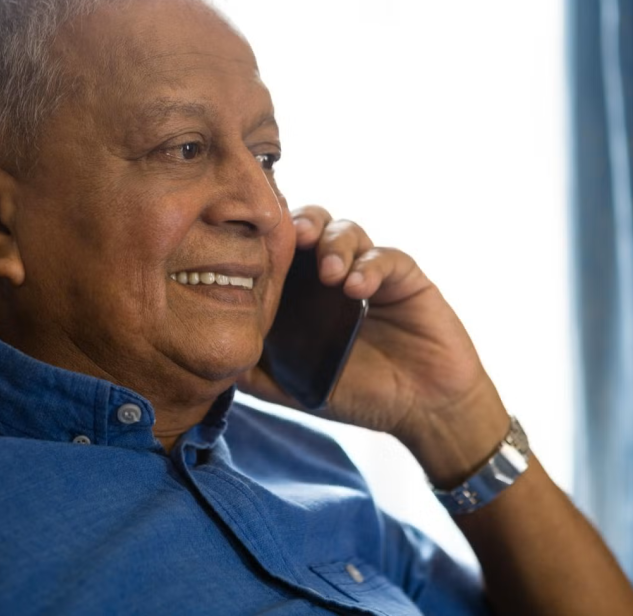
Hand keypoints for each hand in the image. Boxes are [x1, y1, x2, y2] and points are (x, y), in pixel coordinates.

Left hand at [238, 206, 510, 482]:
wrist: (423, 409)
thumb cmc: (360, 394)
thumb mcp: (296, 388)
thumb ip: (255, 373)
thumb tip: (209, 359)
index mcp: (304, 293)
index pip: (280, 251)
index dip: (265, 241)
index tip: (249, 246)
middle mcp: (333, 274)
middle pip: (311, 224)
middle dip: (300, 224)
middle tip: (293, 237)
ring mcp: (370, 270)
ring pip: (346, 230)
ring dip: (334, 244)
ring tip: (329, 273)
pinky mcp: (405, 276)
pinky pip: (385, 256)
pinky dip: (369, 266)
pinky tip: (357, 288)